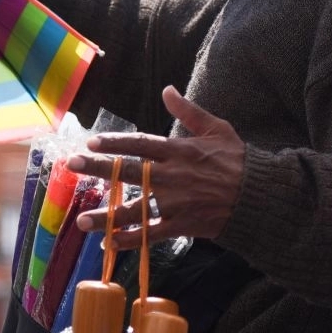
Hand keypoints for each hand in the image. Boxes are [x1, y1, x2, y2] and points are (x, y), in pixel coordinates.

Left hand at [66, 86, 245, 248]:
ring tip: (81, 221)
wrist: (260, 196)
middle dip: (97, 169)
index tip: (90, 143)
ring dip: (107, 216)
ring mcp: (176, 202)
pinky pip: (152, 234)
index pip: (138, 144)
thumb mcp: (217, 129)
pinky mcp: (183, 225)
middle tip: (71, 166)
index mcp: (178, 150)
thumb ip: (188, 111)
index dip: (113, 143)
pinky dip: (131, 239)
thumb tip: (167, 89)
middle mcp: (172, 176)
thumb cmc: (239, 160)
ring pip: (135, 209)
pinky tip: (111, 243)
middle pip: (128, 172)